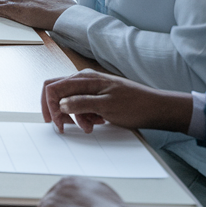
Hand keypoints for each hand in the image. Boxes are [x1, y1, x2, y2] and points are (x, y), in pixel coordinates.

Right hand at [41, 69, 193, 134]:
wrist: (156, 108)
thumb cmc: (135, 106)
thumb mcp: (106, 107)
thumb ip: (80, 104)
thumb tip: (61, 104)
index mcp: (84, 79)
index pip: (53, 87)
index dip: (49, 105)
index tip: (56, 122)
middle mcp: (85, 79)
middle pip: (57, 91)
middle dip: (57, 110)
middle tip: (63, 126)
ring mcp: (91, 86)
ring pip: (69, 99)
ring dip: (74, 115)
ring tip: (89, 127)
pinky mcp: (97, 94)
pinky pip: (81, 103)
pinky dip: (83, 114)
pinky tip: (95, 122)